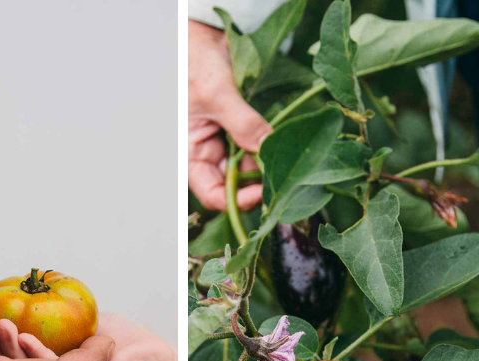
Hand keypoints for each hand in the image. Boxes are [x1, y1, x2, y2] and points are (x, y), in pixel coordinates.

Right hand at [188, 19, 271, 211]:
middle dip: (260, 181)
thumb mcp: (218, 95)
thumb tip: (268, 152)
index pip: (214, 194)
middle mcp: (207, 154)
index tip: (267, 191)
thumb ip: (243, 125)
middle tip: (288, 171)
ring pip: (250, 167)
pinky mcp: (240, 130)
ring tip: (290, 152)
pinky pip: (258, 147)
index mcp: (190, 155)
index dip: (239, 199)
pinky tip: (284, 140)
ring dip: (269, 162)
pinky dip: (271, 145)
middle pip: (236, 184)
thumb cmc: (195, 66)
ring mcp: (224, 143)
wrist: (202, 40)